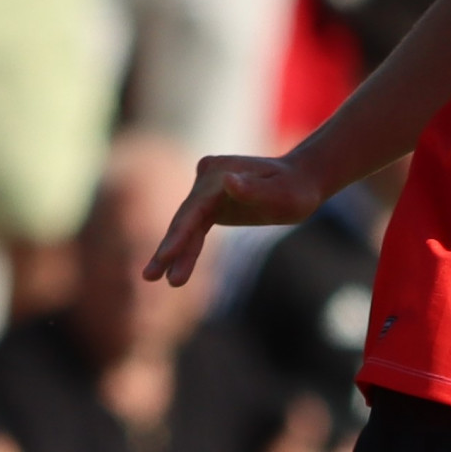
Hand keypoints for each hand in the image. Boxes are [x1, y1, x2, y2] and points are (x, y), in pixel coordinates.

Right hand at [145, 153, 321, 287]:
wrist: (301, 182)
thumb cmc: (296, 190)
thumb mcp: (282, 194)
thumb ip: (256, 189)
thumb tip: (229, 181)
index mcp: (221, 173)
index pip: (195, 208)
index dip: (180, 234)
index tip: (166, 255)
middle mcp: (208, 178)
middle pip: (185, 218)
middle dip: (169, 249)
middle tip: (149, 276)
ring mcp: (206, 191)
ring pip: (186, 226)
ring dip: (172, 254)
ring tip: (151, 278)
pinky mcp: (209, 205)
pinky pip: (194, 231)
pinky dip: (185, 250)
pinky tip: (174, 273)